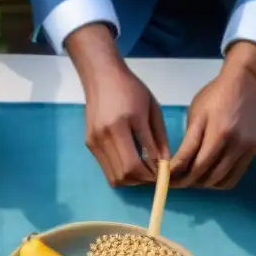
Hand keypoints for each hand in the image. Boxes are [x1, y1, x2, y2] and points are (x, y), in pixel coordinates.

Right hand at [67, 24, 168, 186]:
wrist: (101, 76)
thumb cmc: (131, 88)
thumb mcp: (152, 109)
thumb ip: (158, 138)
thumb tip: (165, 164)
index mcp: (121, 125)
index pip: (137, 163)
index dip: (152, 174)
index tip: (164, 173)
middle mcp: (104, 136)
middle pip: (125, 175)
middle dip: (143, 180)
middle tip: (155, 174)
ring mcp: (94, 142)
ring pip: (114, 177)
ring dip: (132, 180)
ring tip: (144, 170)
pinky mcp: (90, 145)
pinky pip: (107, 169)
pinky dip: (122, 173)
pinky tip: (132, 163)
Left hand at [171, 42, 255, 188]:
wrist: (244, 84)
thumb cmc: (214, 96)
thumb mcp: (196, 115)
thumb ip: (189, 143)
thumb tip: (177, 168)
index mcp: (217, 132)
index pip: (193, 163)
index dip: (178, 175)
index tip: (167, 181)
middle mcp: (234, 143)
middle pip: (206, 175)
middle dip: (188, 182)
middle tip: (178, 181)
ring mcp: (246, 149)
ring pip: (220, 181)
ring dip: (204, 184)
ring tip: (193, 178)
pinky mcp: (253, 151)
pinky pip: (234, 177)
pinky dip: (219, 182)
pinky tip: (210, 175)